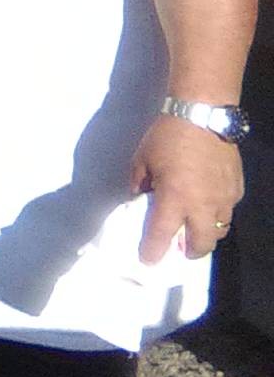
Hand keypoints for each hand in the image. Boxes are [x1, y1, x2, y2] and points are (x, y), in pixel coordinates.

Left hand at [130, 113, 244, 262]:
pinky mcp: (237, 189)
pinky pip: (228, 211)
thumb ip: (139, 184)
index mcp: (173, 199)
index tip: (147, 260)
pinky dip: (217, 213)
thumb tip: (140, 197)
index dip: (152, 251)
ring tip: (194, 225)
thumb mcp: (142, 160)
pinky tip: (207, 202)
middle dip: (189, 251)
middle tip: (178, 247)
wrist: (203, 116)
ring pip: (219, 230)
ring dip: (206, 233)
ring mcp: (224, 199)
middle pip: (201, 244)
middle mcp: (202, 205)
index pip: (160, 235)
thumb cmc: (167, 137)